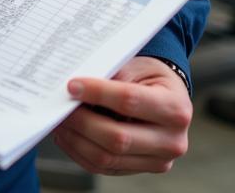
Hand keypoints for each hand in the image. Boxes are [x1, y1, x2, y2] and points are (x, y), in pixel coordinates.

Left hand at [53, 56, 191, 175]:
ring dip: (76, 139)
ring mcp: (157, 160)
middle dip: (82, 121)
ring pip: (108, 157)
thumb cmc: (150, 77)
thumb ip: (112, 75)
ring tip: (59, 120)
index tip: (72, 85)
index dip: (97, 92)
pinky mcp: (140, 169)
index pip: (129, 101)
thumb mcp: (137, 65)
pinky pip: (104, 167)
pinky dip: (79, 151)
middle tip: (60, 105)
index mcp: (175, 108)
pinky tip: (67, 134)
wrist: (168, 98)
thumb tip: (77, 88)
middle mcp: (171, 141)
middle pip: (118, 137)